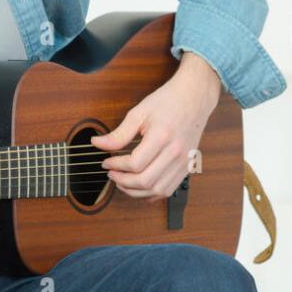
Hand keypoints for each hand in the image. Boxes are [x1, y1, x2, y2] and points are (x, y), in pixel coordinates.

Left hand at [89, 52, 221, 200]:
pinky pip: (169, 190)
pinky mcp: (187, 166)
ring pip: (157, 190)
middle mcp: (176, 152)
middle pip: (146, 181)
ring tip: (123, 182)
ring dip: (136, 191)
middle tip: (112, 174)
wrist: (194, 98)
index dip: (116, 166)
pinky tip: (140, 186)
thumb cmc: (168, 102)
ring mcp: (183, 161)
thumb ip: (118, 133)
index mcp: (162, 136)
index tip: (106, 162)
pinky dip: (151, 193)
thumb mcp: (139, 113)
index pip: (135, 163)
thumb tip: (97, 144)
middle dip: (123, 182)